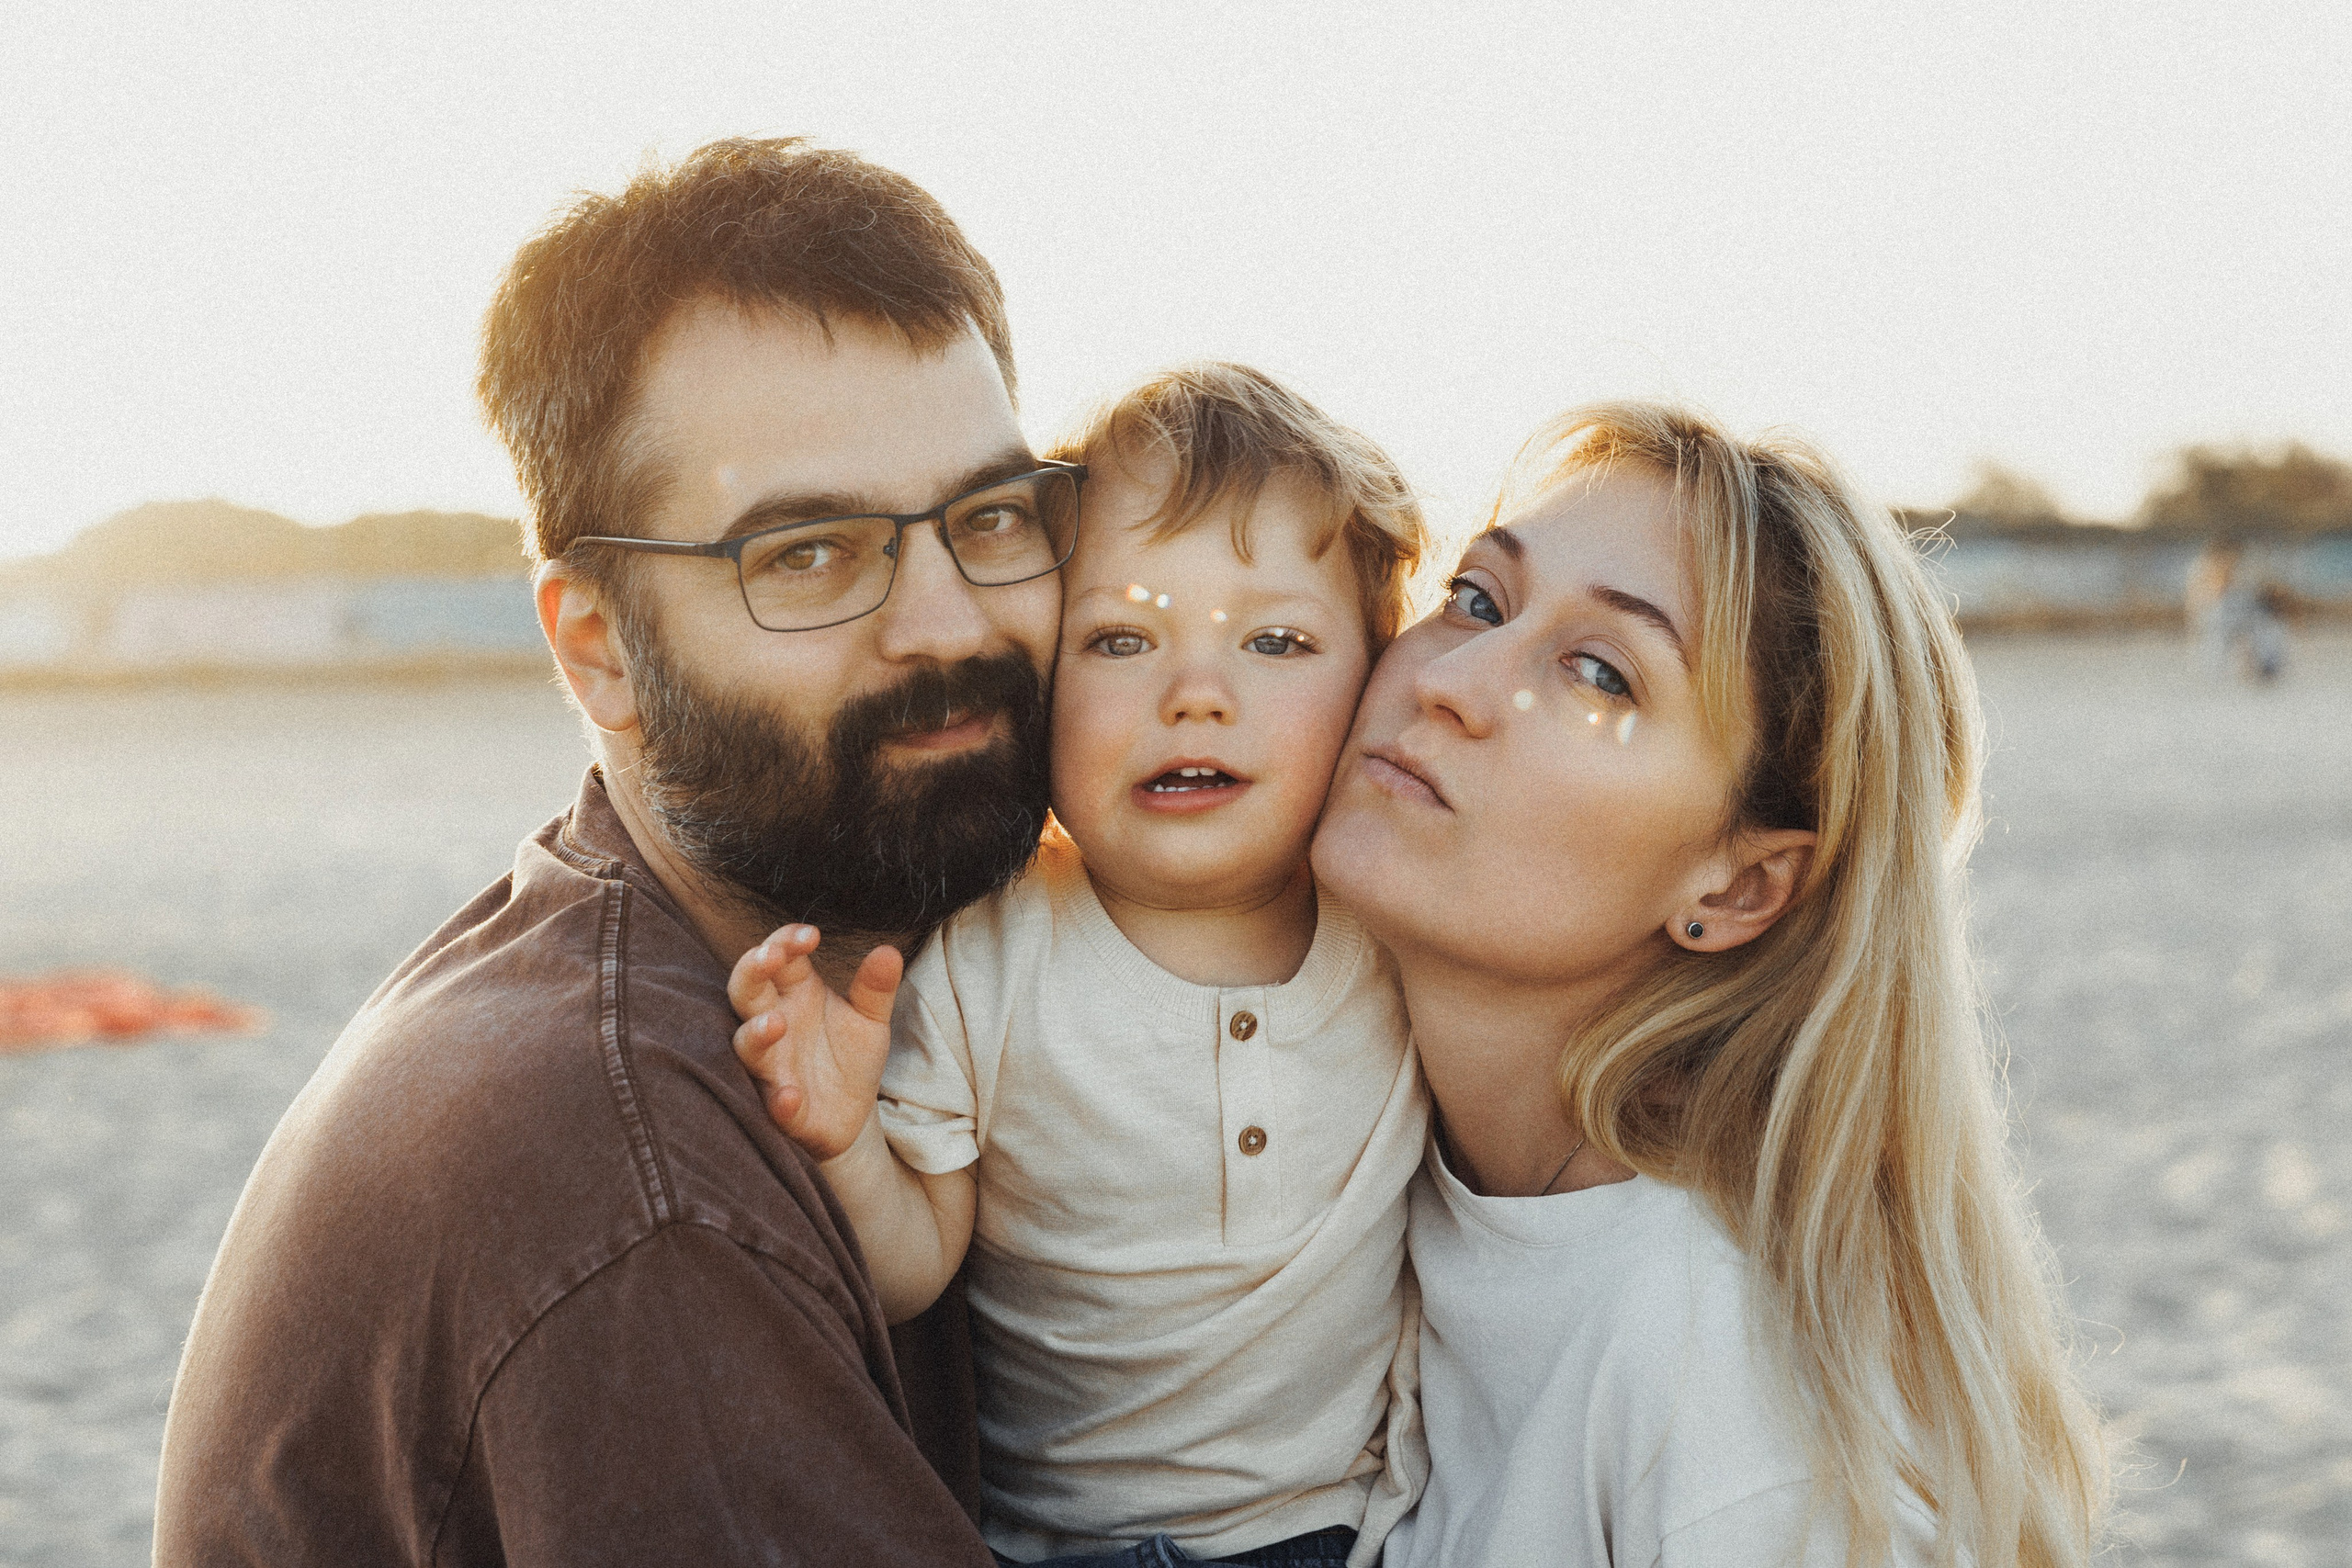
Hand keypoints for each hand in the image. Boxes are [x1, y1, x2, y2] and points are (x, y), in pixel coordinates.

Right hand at [728, 925, 901, 1160]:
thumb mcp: (870, 1018)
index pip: (780, 956)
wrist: (854, 1115)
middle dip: (752, 971)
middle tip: (768, 956)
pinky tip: (790, 1096)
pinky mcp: (783, 1109)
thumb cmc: (850, 1056)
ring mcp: (773, 1066)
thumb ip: (876, 987)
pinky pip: (774, 1103)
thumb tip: (888, 951)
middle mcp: (775, 1023)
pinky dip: (780, 1100)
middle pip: (746, 991)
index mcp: (796, 993)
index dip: (787, 941)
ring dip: (756, 1034)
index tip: (812, 935)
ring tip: (775, 1023)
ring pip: (748, 1046)